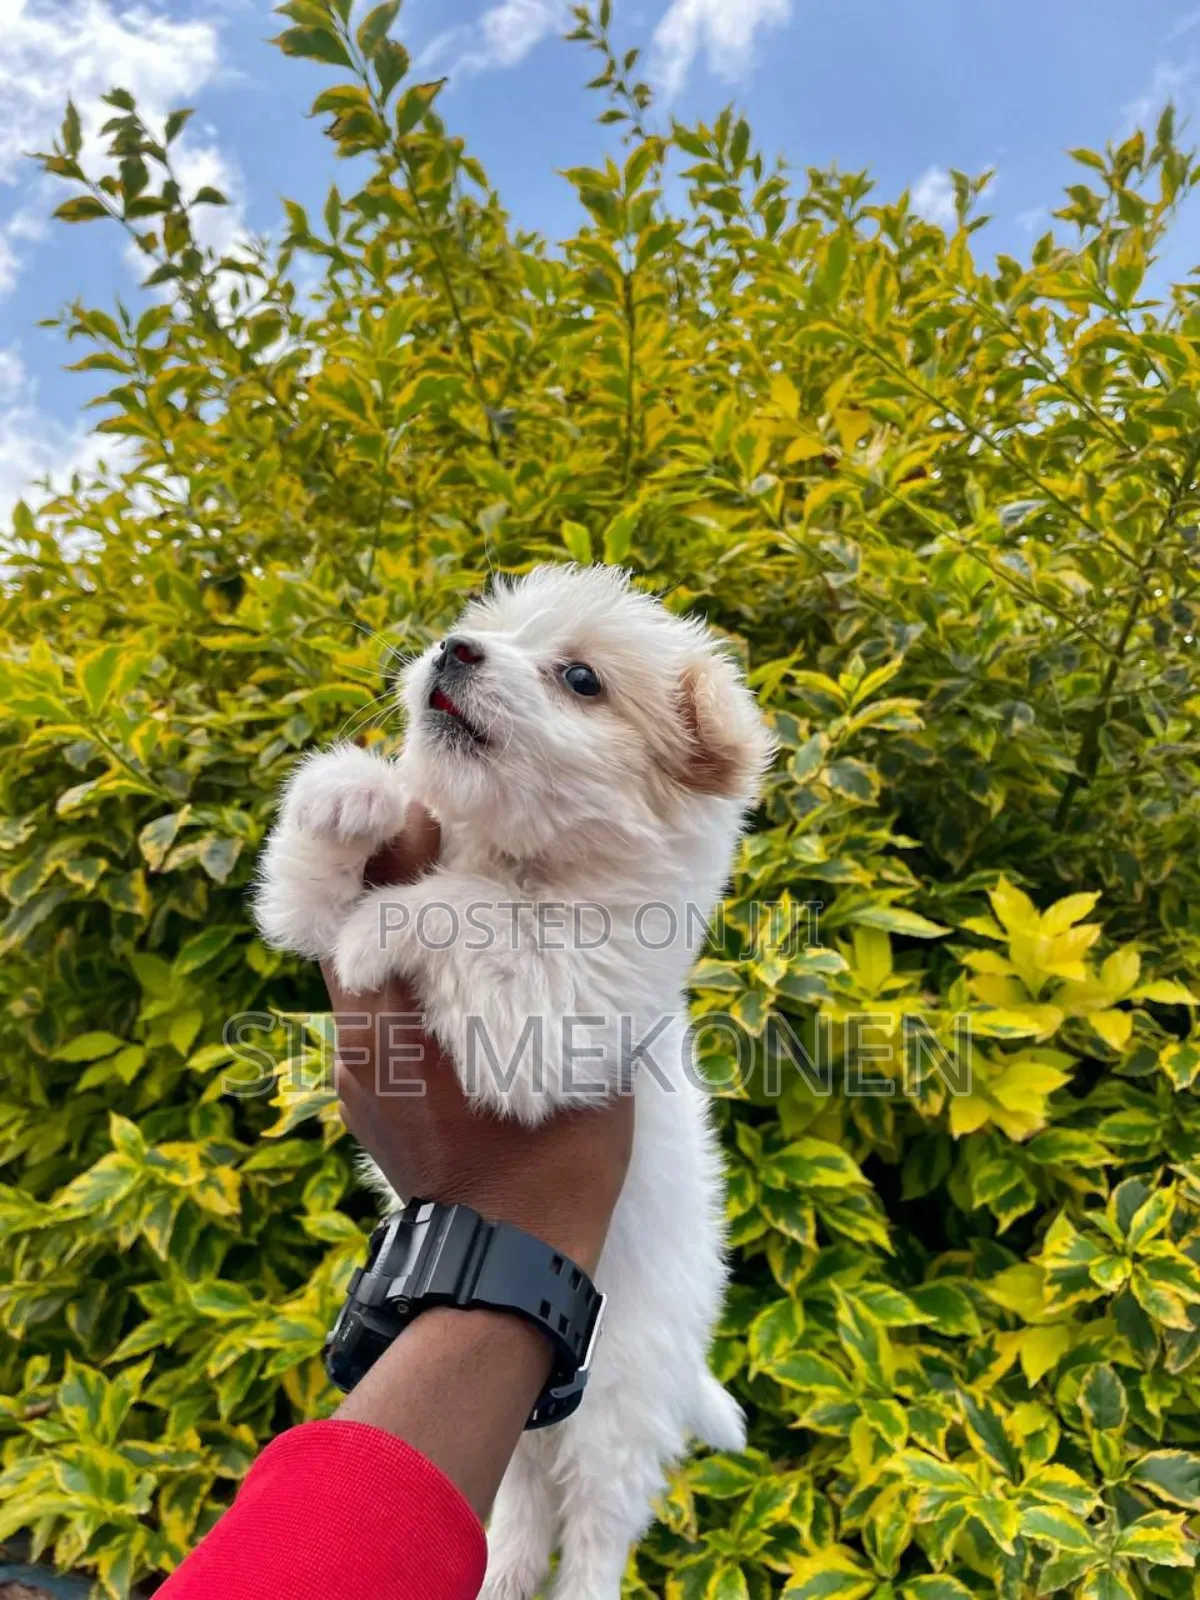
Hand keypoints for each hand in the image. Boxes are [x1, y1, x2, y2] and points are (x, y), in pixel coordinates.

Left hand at [321, 802, 633, 1275]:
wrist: (510, 1264)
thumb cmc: (557, 1157)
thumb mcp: (574, 1048)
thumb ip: (557, 973)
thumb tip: (585, 912)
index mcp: (402, 1020)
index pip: (368, 906)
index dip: (390, 847)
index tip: (423, 809)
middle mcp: (361, 1040)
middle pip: (352, 928)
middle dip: (391, 880)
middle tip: (437, 836)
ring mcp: (357, 1074)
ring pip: (360, 976)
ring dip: (396, 935)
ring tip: (449, 902)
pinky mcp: (363, 1101)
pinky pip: (372, 1020)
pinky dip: (399, 988)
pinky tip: (451, 984)